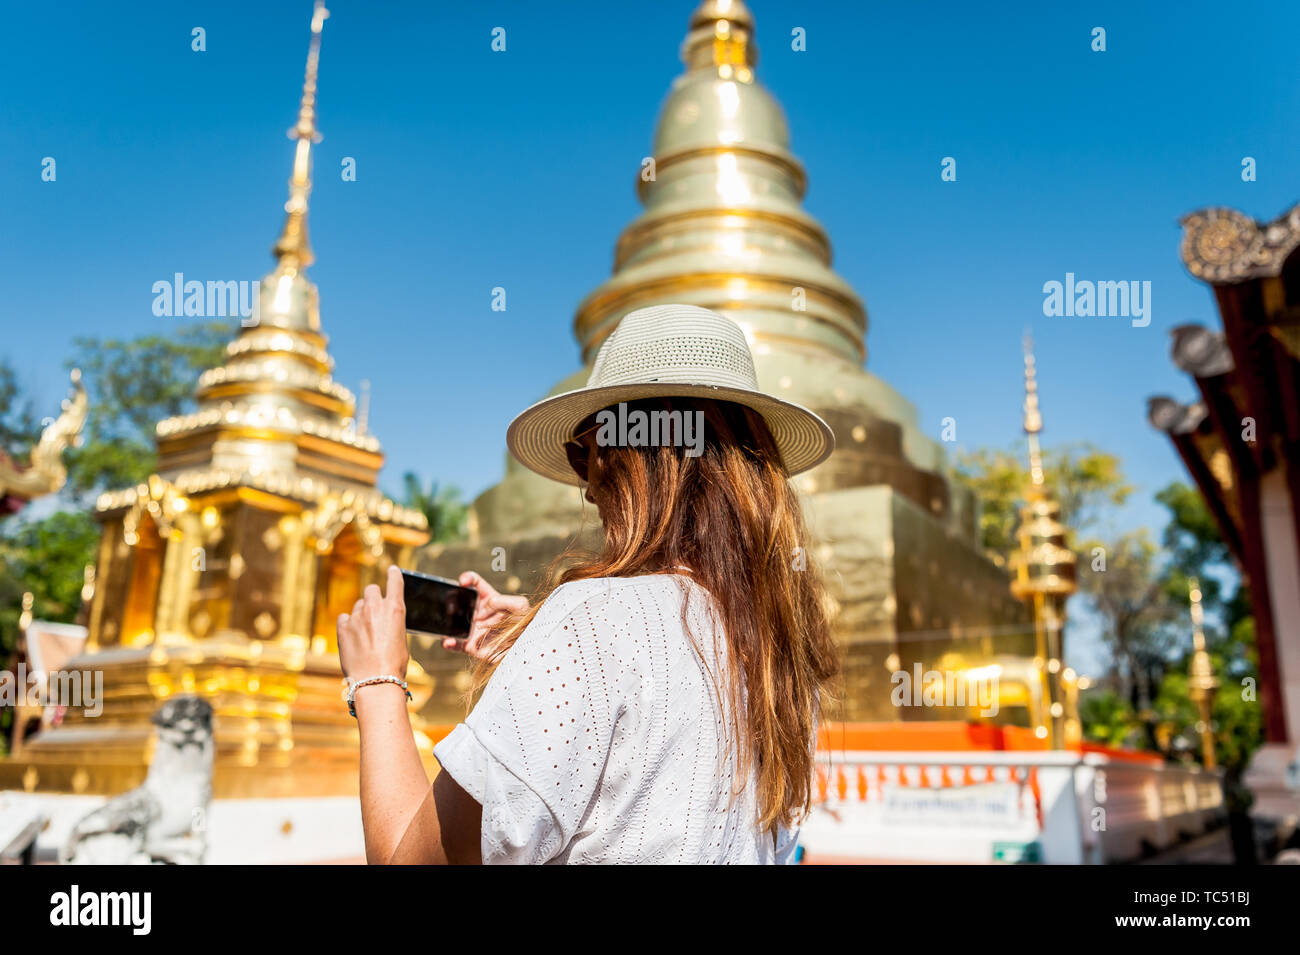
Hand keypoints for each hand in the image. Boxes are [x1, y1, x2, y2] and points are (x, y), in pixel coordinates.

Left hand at [337, 564, 408, 682]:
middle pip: (371, 589)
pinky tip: (352, 637)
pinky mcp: (342, 627)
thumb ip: (393, 623)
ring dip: (361, 613)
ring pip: (358, 605)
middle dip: (373, 596)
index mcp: (395, 608)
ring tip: (365, 633)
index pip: (395, 580)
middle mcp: (375, 607)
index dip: (394, 574)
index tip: (392, 570)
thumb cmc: (393, 664)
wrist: (375, 680)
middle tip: (375, 609)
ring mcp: (357, 616)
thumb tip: (385, 621)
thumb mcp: (401, 639)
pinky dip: (348, 624)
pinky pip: (344, 618)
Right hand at [443, 571, 527, 659]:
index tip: (464, 581)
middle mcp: (476, 612)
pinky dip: (449, 642)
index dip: (467, 579)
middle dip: (452, 600)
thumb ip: (507, 600)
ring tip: (446, 622)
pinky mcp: (470, 645)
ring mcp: (472, 628)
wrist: (524, 649)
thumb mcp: (521, 607)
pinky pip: (456, 644)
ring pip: (453, 622)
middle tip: (452, 604)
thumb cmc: (524, 624)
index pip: (474, 584)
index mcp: (488, 599)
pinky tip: (448, 641)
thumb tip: (490, 602)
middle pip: (458, 601)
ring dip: (447, 621)